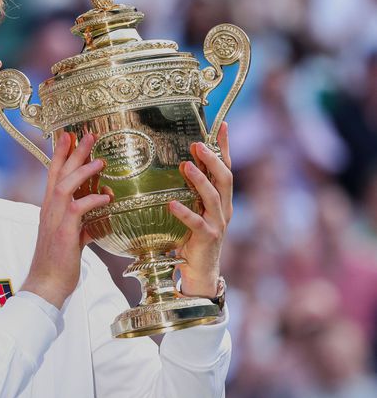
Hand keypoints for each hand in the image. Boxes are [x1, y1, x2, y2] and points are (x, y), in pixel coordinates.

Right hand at [21, 132, 110, 308]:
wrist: (46, 284)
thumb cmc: (59, 263)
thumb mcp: (73, 239)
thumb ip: (82, 225)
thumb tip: (98, 218)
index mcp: (50, 208)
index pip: (54, 174)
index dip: (61, 154)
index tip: (69, 136)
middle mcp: (49, 209)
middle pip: (59, 173)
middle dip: (73, 152)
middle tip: (87, 134)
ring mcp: (54, 219)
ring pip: (65, 185)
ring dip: (82, 171)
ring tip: (100, 160)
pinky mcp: (64, 232)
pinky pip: (77, 208)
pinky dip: (92, 200)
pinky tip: (106, 197)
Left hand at [168, 122, 232, 298]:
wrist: (199, 273)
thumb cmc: (191, 239)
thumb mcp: (192, 210)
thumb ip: (188, 191)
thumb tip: (175, 165)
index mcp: (221, 199)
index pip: (226, 167)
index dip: (225, 146)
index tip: (222, 124)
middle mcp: (223, 209)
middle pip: (225, 178)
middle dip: (213, 159)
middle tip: (197, 144)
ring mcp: (218, 224)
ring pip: (214, 197)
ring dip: (200, 180)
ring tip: (185, 165)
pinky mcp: (207, 239)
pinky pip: (197, 223)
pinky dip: (184, 213)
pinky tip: (170, 204)